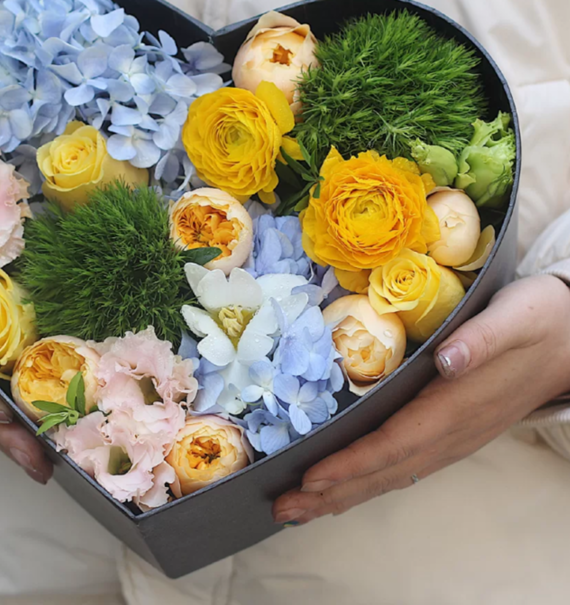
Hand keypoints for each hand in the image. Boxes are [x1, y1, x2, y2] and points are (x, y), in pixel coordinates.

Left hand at [273, 274, 569, 524]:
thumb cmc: (542, 321)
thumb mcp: (515, 317)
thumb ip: (482, 339)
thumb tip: (447, 360)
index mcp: (458, 405)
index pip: (395, 441)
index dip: (352, 462)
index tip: (312, 477)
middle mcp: (452, 432)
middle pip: (385, 470)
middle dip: (333, 492)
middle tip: (283, 507)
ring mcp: (453, 437)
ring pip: (392, 474)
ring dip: (345, 493)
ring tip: (300, 508)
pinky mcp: (452, 432)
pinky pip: (403, 465)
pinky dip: (368, 479)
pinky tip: (346, 485)